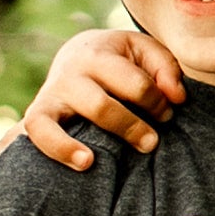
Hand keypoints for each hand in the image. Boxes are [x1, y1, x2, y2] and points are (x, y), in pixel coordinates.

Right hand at [16, 26, 186, 172]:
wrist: (76, 54)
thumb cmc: (120, 58)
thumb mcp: (144, 51)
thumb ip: (166, 68)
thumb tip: (177, 98)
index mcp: (100, 53)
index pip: (136, 84)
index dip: (157, 102)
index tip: (167, 112)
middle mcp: (72, 72)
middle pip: (101, 107)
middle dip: (131, 128)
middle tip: (152, 142)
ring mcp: (52, 93)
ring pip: (60, 120)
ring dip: (78, 144)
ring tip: (93, 161)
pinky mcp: (38, 113)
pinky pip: (38, 131)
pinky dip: (57, 149)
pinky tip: (83, 164)